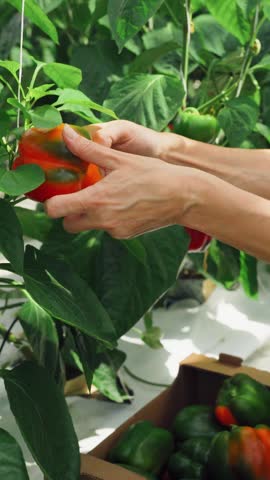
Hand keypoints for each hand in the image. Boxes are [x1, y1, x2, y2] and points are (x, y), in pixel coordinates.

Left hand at [45, 124, 194, 237]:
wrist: (183, 196)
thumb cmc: (152, 174)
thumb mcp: (119, 158)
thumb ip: (88, 150)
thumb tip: (66, 133)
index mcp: (96, 199)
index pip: (56, 210)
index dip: (50, 204)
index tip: (55, 195)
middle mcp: (102, 219)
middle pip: (69, 224)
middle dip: (68, 213)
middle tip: (79, 196)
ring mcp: (114, 230)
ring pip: (89, 226)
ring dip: (90, 214)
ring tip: (107, 195)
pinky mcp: (126, 235)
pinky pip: (108, 228)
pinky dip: (109, 218)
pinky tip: (124, 203)